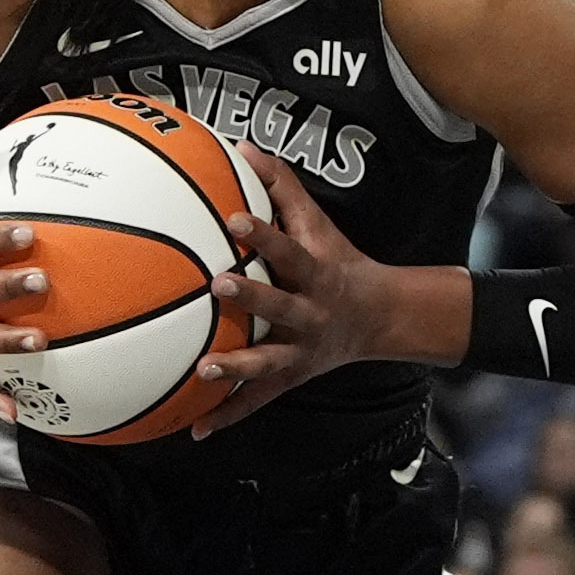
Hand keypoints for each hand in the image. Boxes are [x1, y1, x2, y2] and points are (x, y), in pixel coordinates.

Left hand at [188, 151, 409, 438]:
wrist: (380, 319)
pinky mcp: (290, 379)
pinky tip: (194, 428)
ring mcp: (301, 351)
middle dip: (252, 297)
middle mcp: (310, 314)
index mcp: (316, 273)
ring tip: (203, 368)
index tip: (235, 220)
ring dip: (237, 367)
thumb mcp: (318, 224)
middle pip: (281, 305)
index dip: (265, 234)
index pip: (290, 250)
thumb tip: (240, 146)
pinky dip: (226, 416)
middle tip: (217, 284)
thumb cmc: (337, 263)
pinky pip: (256, 402)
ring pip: (268, 362)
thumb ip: (281, 187)